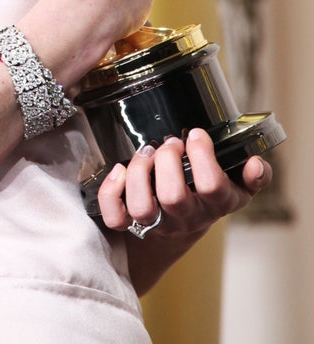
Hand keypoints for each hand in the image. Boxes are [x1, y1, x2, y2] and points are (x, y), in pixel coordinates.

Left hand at [98, 128, 272, 241]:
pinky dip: (110, 192)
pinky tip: (118, 170)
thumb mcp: (236, 186)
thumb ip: (252, 176)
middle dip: (167, 159)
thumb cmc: (206, 195)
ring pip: (142, 208)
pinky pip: (115, 217)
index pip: (212, 186)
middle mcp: (187, 217)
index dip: (202, 156)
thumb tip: (256, 163)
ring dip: (139, 171)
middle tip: (169, 142)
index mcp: (216, 204)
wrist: (179, 233)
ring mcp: (157, 224)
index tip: (195, 133)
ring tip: (145, 153)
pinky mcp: (131, 225)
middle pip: (173, 196)